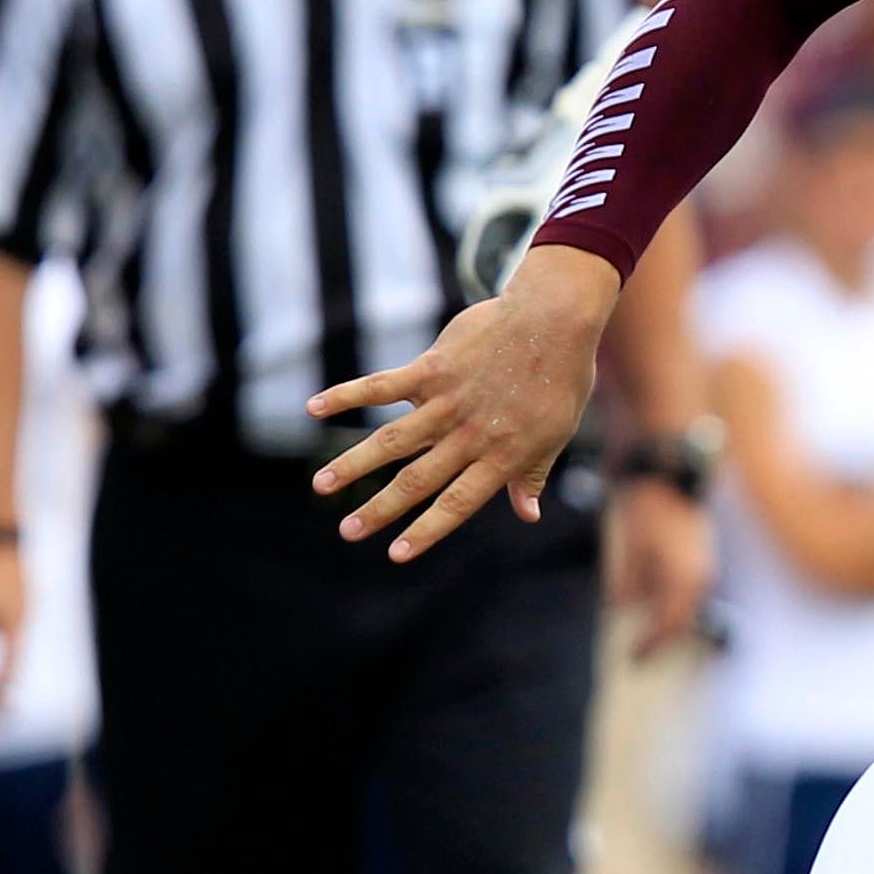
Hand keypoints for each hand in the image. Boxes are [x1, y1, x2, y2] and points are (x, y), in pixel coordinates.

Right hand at [308, 245, 617, 562]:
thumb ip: (532, 475)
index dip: (427, 530)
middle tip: (347, 532)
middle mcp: (470, 434)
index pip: (458, 503)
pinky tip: (313, 408)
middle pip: (417, 479)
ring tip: (321, 485)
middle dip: (380, 509)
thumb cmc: (560, 380)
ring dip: (355, 463)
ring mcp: (448, 401)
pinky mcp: (432, 369)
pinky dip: (347, 395)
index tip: (395, 554)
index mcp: (501, 455)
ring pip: (393, 440)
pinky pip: (382, 386)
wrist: (554, 319)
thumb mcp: (555, 435)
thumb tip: (528, 515)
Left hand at [608, 478, 716, 652]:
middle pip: (681, 618)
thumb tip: (622, 606)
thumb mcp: (634, 546)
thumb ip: (631, 580)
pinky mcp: (695, 551)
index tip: (632, 659)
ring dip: (664, 619)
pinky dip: (666, 599)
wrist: (668, 469)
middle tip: (639, 657)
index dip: (651, 644)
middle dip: (660, 637)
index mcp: (687, 578)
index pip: (670, 624)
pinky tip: (648, 602)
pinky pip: (683, 587)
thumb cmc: (647, 506)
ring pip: (683, 604)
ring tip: (645, 634)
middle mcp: (699, 573)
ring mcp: (700, 561)